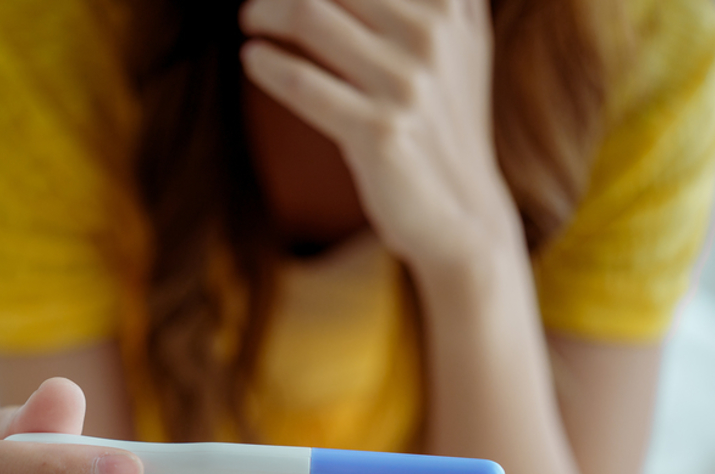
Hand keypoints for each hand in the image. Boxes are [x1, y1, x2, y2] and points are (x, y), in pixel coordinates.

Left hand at [239, 0, 523, 283]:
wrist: (462, 213)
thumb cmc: (445, 119)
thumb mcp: (456, 41)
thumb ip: (428, 0)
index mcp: (450, 3)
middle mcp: (433, 34)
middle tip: (259, 2)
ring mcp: (407, 83)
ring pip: (311, 18)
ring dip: (267, 13)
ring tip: (252, 20)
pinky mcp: (378, 131)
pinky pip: (304, 84)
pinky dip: (269, 66)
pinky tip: (255, 60)